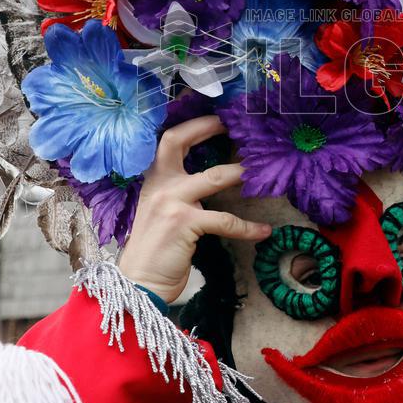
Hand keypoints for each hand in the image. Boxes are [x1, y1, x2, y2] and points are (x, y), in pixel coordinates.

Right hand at [117, 115, 271, 302]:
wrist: (138, 284)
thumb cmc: (154, 251)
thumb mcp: (161, 213)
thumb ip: (179, 194)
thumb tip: (212, 183)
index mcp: (153, 180)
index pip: (169, 140)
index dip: (193, 125)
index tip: (218, 118)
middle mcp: (160, 185)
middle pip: (179, 141)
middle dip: (207, 127)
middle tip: (236, 126)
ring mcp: (171, 202)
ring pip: (214, 177)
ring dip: (241, 173)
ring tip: (263, 173)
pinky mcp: (185, 223)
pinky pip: (226, 220)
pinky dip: (248, 227)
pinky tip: (264, 231)